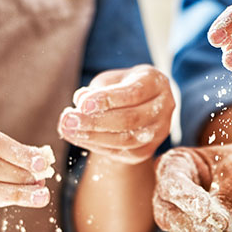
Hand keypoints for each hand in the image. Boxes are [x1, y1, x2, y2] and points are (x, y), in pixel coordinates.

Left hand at [58, 64, 174, 164]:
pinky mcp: (147, 150)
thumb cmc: (123, 86)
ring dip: (93, 137)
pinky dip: (97, 146)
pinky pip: (121, 152)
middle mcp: (164, 108)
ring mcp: (159, 132)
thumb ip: (97, 89)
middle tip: (68, 120)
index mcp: (156, 83)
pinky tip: (78, 138)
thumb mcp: (111, 80)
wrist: (141, 105)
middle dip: (95, 121)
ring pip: (126, 140)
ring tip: (68, 129)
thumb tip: (80, 101)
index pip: (133, 93)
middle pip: (130, 119)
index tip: (82, 103)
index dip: (107, 99)